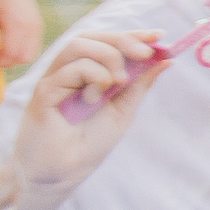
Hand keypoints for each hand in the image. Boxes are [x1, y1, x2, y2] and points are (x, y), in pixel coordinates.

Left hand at [0, 0, 43, 68]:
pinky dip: (20, 50)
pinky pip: (33, 45)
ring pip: (30, 54)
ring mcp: (36, 25)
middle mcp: (30, 26)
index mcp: (16, 23)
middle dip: (3, 63)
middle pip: (22, 57)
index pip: (9, 54)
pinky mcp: (37, 24)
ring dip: (13, 58)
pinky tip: (6, 43)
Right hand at [16, 30, 165, 191]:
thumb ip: (140, 83)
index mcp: (86, 72)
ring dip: (106, 57)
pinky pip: (67, 70)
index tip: (159, 36)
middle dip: (122, 40)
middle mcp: (67, 71)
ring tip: (119, 81)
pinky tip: (95, 98)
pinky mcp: (42, 93)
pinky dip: (90, 77)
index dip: (132, 35)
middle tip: (145, 53)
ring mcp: (53, 80)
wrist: (64, 174)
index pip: (106, 42)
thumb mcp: (124, 109)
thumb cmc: (89, 143)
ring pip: (77, 46)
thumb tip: (166, 59)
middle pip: (91, 37)